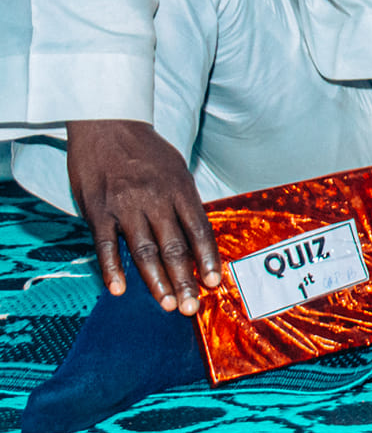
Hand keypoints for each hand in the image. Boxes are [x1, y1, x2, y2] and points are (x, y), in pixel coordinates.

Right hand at [68, 120, 220, 312]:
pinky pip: (106, 245)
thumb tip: (197, 239)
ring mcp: (125, 206)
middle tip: (190, 308)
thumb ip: (184, 204)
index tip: (213, 283)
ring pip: (143, 250)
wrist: (107, 124)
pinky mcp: (97, 211)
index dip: (206, 259)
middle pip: (173, 246)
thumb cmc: (146, 152)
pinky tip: (119, 289)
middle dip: (184, 280)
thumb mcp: (176, 170)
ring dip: (155, 281)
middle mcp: (155, 199)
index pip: (198, 230)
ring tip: (165, 304)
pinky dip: (112, 269)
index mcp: (179, 189)